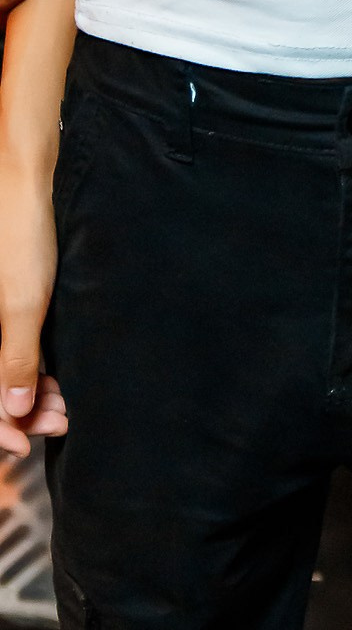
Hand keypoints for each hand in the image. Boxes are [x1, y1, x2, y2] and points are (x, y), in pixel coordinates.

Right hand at [0, 159, 65, 458]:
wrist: (30, 184)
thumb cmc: (22, 236)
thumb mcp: (23, 302)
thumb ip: (15, 358)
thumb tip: (13, 412)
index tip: (25, 446)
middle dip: (21, 414)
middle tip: (61, 422)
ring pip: (4, 373)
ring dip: (32, 395)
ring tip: (67, 407)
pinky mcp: (11, 305)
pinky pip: (15, 351)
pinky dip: (35, 370)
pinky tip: (59, 380)